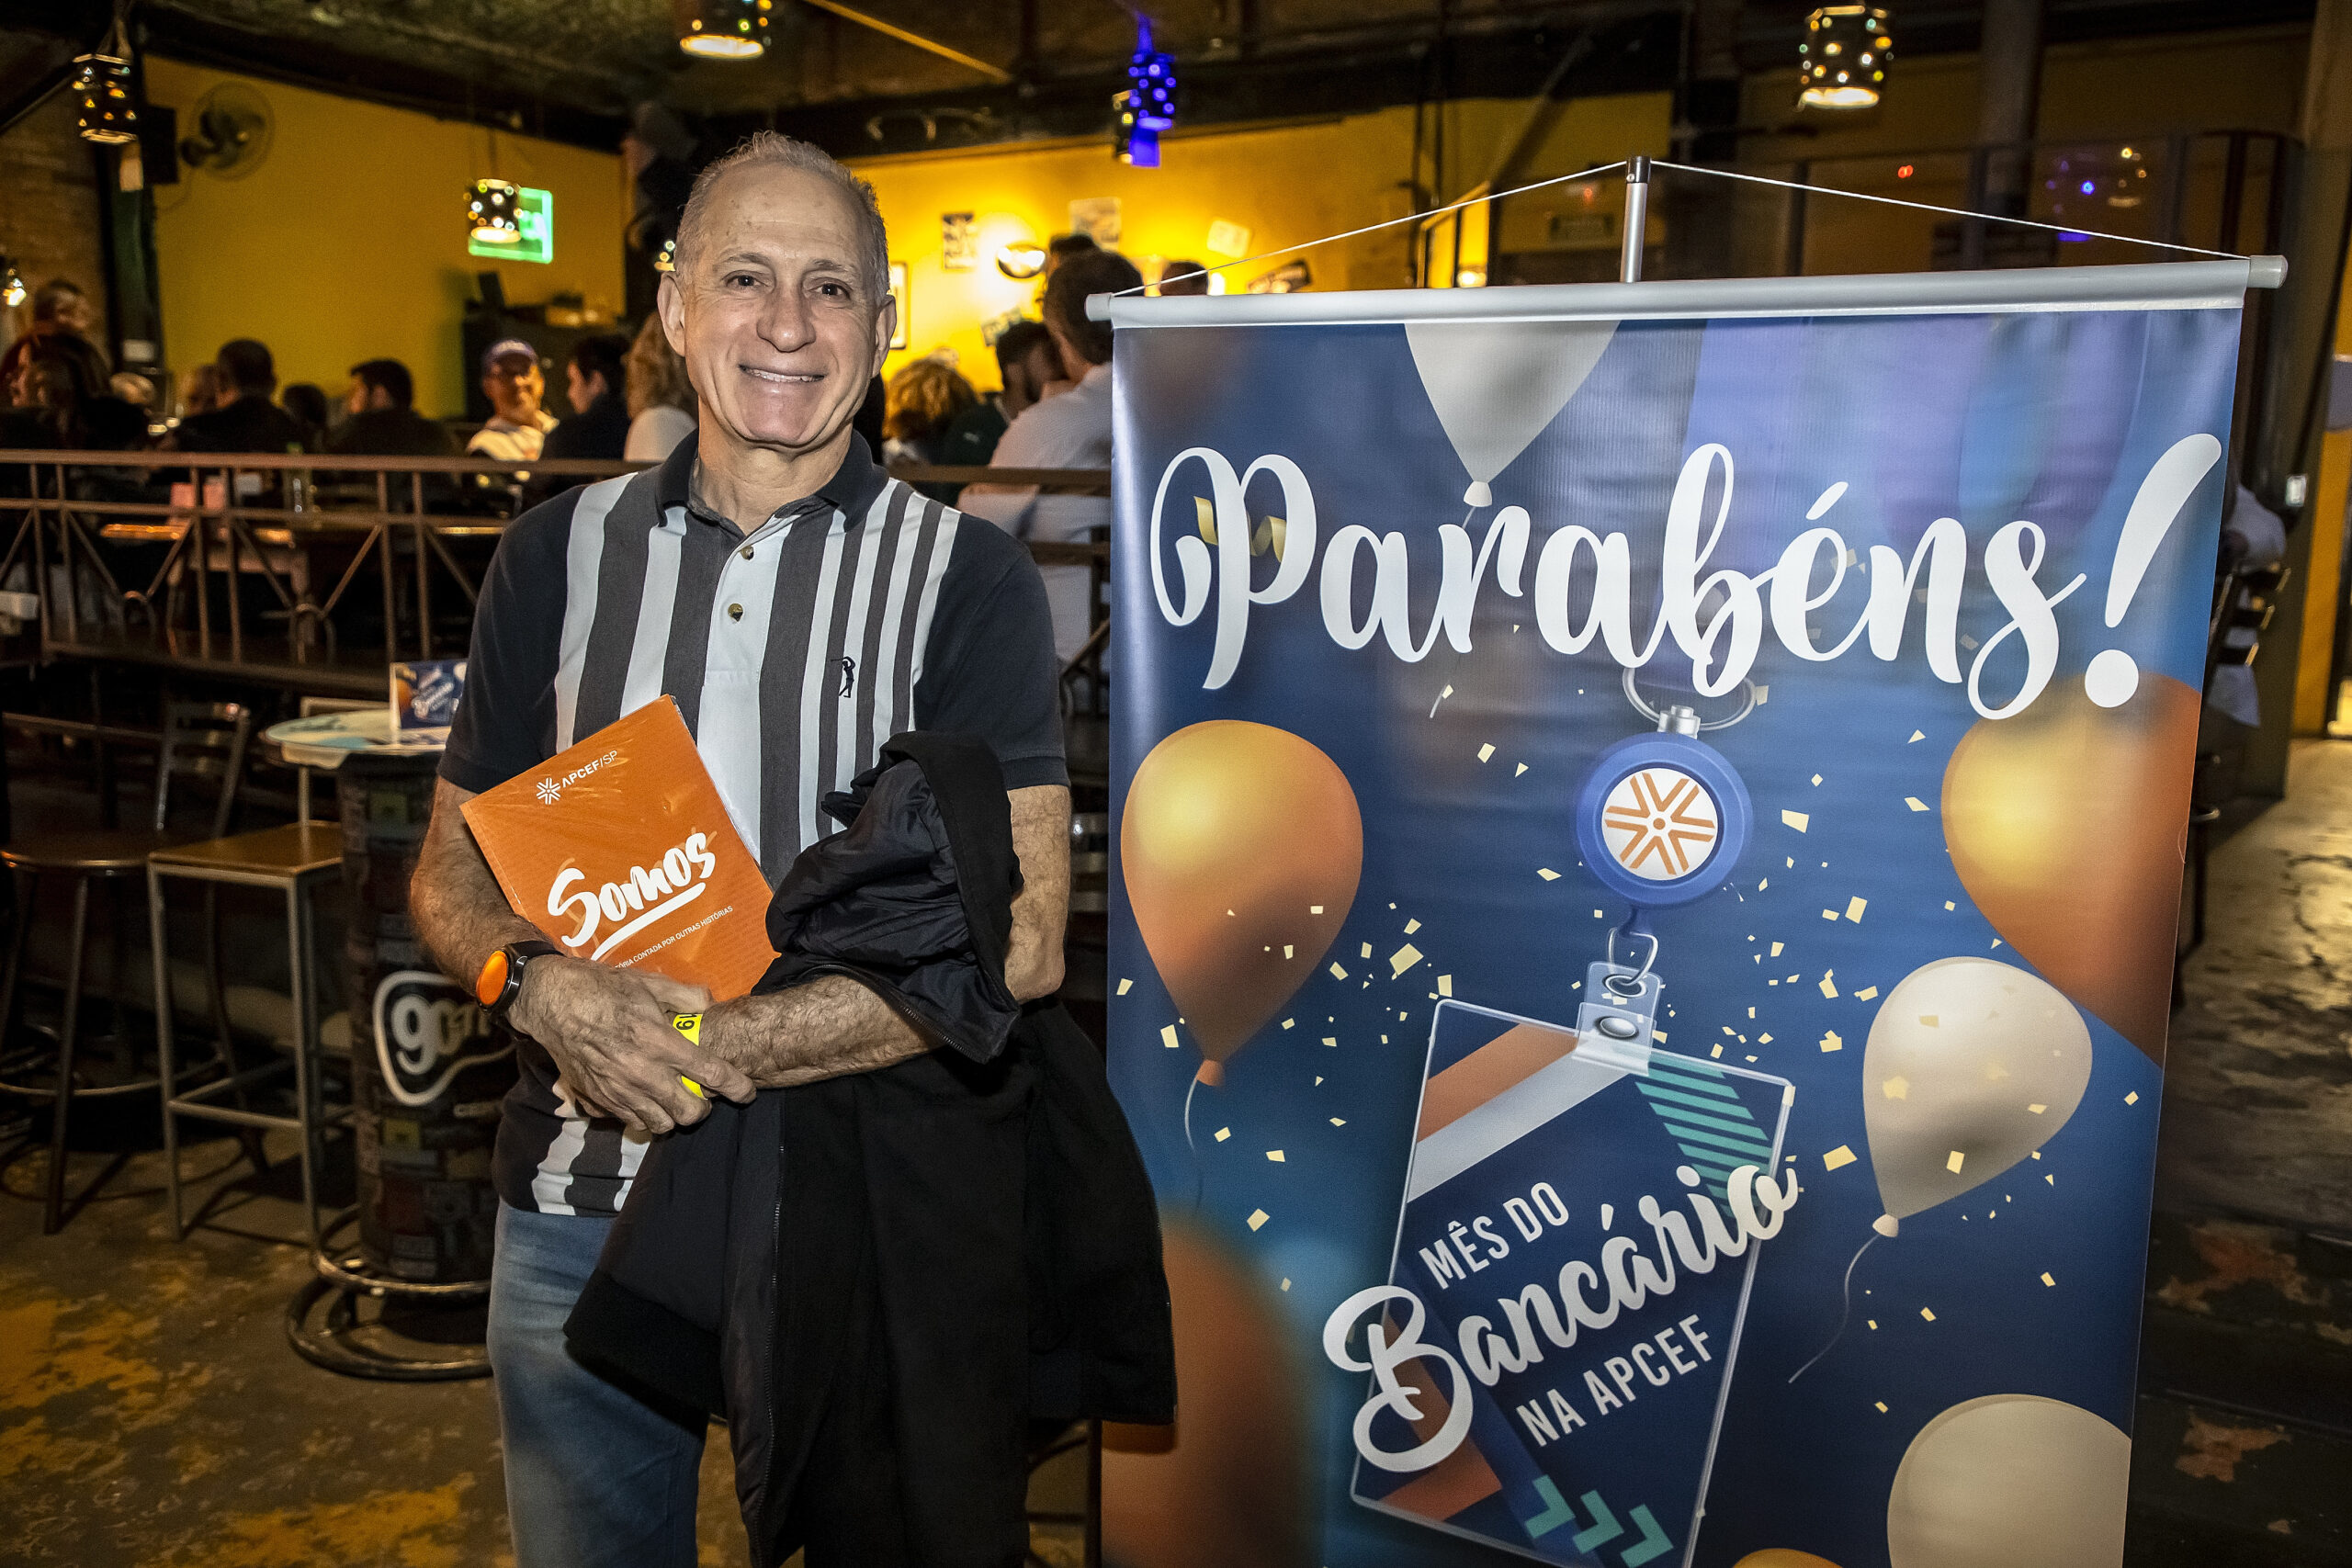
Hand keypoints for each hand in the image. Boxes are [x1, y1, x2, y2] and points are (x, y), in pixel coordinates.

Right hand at [508, 957, 751, 1133]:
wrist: (550, 1001)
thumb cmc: (601, 988)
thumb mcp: (649, 982)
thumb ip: (687, 996)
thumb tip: (710, 1006)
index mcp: (657, 1040)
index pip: (709, 1072)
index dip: (735, 1087)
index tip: (746, 1092)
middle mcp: (640, 1071)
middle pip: (687, 1113)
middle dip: (703, 1108)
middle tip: (703, 1095)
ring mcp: (617, 1089)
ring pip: (659, 1124)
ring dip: (673, 1116)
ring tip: (674, 1100)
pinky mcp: (597, 1098)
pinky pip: (630, 1122)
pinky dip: (644, 1117)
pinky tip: (646, 1100)